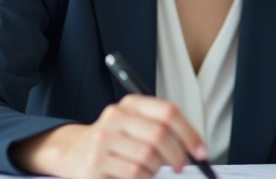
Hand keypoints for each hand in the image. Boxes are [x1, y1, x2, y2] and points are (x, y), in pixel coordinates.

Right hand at [10, 95, 207, 178]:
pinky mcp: (95, 164)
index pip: (168, 112)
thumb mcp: (136, 126)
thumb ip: (164, 130)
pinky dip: (143, 178)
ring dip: (156, 170)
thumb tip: (197, 149)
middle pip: (159, 135)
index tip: (201, 151)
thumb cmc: (116, 141)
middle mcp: (114, 117)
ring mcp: (102, 140)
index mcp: (130, 104)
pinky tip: (136, 175)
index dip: (189, 133)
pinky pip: (134, 174)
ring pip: (147, 158)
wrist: (74, 152)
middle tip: (181, 166)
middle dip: (177, 155)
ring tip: (149, 169)